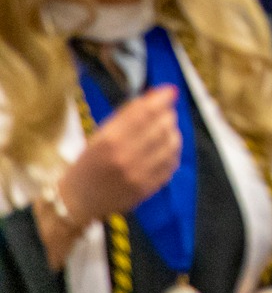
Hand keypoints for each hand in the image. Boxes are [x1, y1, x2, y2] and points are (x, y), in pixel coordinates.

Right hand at [63, 86, 181, 222]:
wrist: (78, 200)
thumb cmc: (89, 162)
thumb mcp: (101, 134)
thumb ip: (129, 113)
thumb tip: (158, 94)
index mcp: (109, 141)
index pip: (145, 113)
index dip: (162, 99)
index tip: (170, 91)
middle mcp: (125, 157)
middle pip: (162, 126)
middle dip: (167, 115)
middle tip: (163, 114)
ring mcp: (139, 175)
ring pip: (172, 144)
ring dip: (172, 133)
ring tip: (163, 132)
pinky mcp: (148, 188)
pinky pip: (172, 163)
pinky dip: (172, 152)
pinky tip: (163, 150)